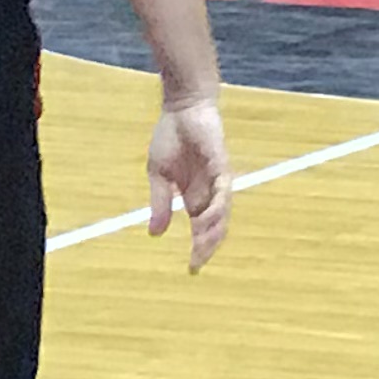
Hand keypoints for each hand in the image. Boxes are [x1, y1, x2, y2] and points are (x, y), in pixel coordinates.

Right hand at [148, 97, 230, 268]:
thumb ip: (160, 203)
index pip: (201, 227)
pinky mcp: (220, 163)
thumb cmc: (171, 139)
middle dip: (207, 245)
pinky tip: (206, 219)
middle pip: (215, 224)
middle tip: (197, 265)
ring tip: (201, 247)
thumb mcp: (158, 176)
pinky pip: (223, 188)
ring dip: (212, 230)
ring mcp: (217, 177)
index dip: (199, 247)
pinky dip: (216, 205)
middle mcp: (209, 190)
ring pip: (222, 210)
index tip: (192, 270)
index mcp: (194, 195)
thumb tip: (155, 234)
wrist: (181, 109)